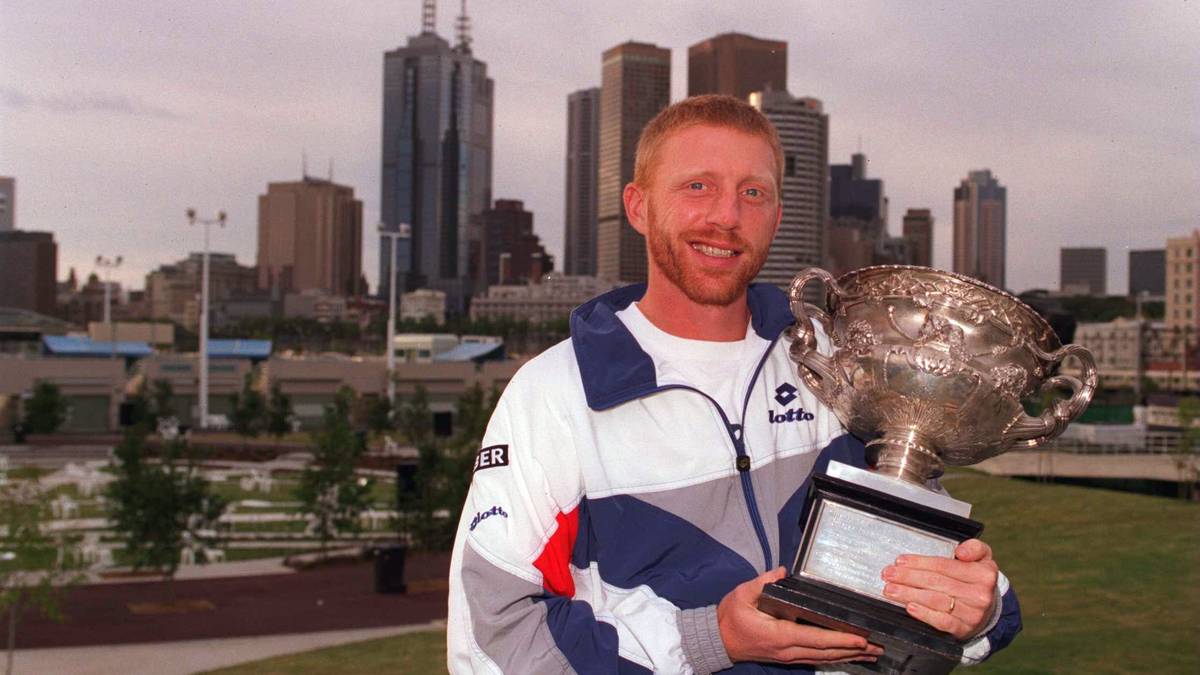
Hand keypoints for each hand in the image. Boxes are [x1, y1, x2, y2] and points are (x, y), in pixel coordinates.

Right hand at [718, 567, 883, 664]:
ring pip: (824, 659)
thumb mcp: (742, 594)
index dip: (839, 639)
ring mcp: (789, 656)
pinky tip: (849, 656)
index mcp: (778, 634)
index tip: (860, 639)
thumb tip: (781, 572)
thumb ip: (762, 583)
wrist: (719, 639)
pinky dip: (836, 657)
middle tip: (878, 647)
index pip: (814, 638)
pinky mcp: (789, 657)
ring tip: (872, 654)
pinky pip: (817, 659)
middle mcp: (787, 650)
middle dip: (853, 650)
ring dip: (849, 656)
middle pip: (826, 652)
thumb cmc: (731, 617)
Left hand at [881, 538, 998, 639]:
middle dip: (908, 577)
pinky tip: (910, 607)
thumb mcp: (983, 559)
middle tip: (888, 574)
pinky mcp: (964, 629)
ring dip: (909, 594)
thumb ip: (974, 548)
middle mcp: (980, 594)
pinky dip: (924, 614)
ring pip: (936, 600)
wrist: (989, 611)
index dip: (919, 562)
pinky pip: (942, 622)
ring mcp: (972, 614)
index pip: (944, 566)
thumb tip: (960, 551)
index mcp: (984, 573)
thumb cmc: (977, 581)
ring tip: (891, 589)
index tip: (900, 561)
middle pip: (936, 582)